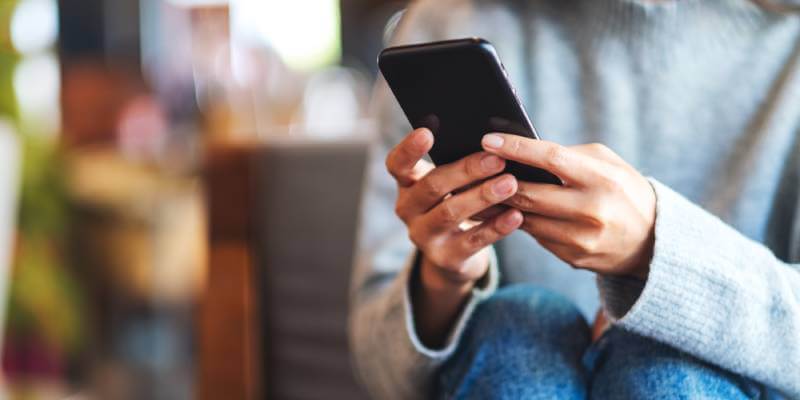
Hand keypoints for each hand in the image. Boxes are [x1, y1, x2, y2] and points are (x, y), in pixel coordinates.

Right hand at [387, 128, 523, 345]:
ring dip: (482, 197)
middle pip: (432, 186)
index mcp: (407, 184)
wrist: (454, 254)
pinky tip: (516, 215)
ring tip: (510, 183)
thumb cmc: (456, 201)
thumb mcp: (449, 184)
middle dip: (465, 170)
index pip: (397, 164)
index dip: (409, 149)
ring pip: (450, 213)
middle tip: (497, 158)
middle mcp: (408, 209)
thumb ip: (457, 163)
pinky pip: (473, 241)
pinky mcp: (446, 258)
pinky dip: (496, 227)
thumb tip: (494, 139)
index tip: (427, 132)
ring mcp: (424, 236)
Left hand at [481, 133, 655, 277]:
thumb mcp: (607, 164)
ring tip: (476, 191)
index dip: (516, 149)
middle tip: (472, 169)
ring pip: (526, 220)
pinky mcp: (573, 258)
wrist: (652, 241)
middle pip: (530, 196)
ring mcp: (582, 239)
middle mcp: (592, 211)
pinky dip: (517, 223)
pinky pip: (536, 237)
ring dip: (498, 206)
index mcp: (602, 179)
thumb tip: (521, 151)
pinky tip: (500, 213)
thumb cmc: (622, 190)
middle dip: (497, 183)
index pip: (551, 159)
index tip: (488, 140)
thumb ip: (568, 156)